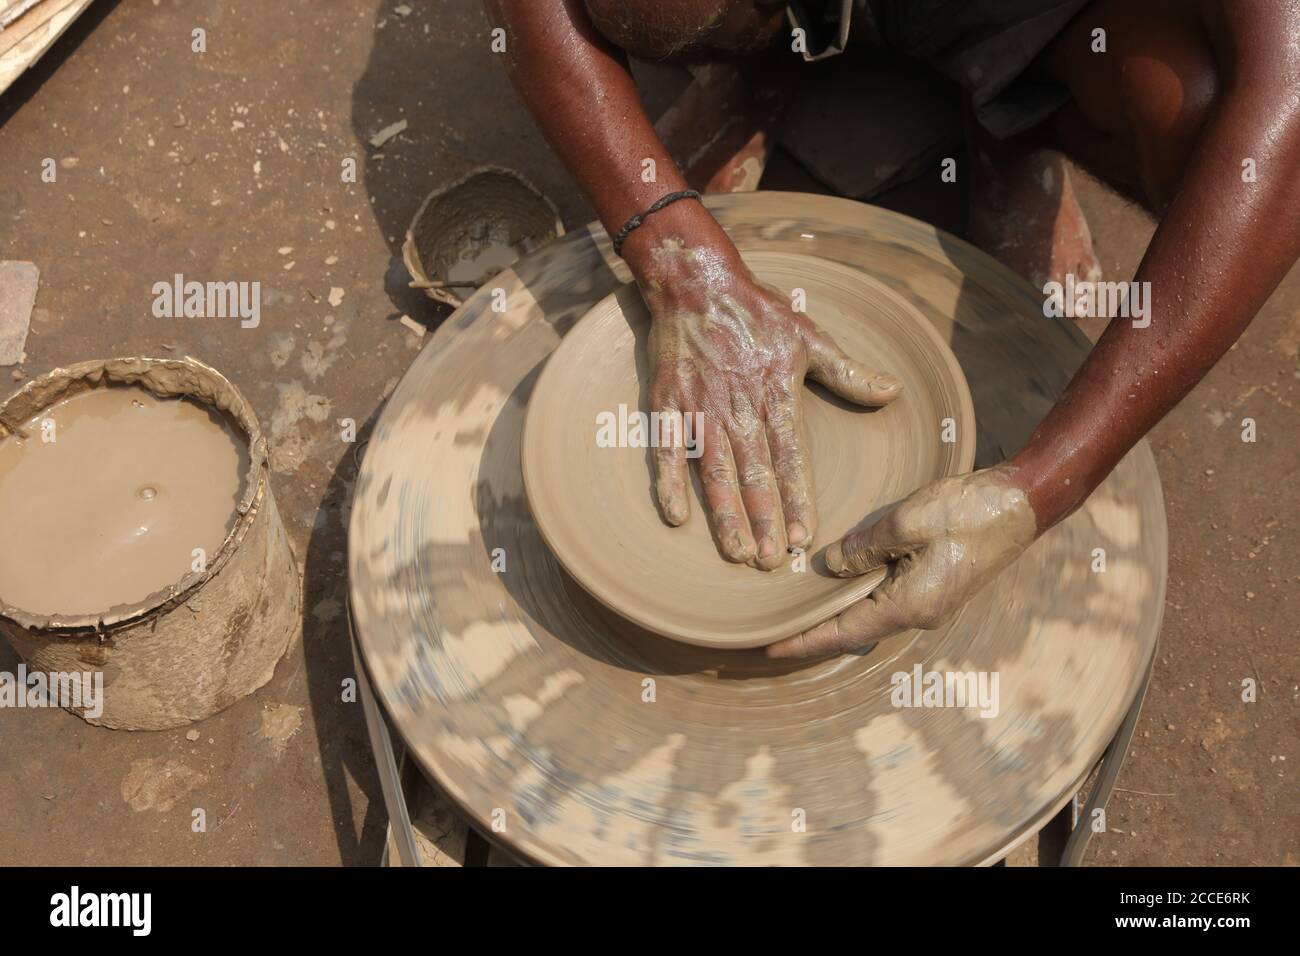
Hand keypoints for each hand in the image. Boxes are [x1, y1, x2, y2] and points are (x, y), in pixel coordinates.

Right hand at [639, 239, 902, 568]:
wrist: (697, 283)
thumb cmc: (758, 312)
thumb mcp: (810, 337)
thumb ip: (848, 373)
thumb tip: (892, 392)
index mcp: (775, 396)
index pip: (790, 459)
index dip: (796, 499)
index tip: (802, 537)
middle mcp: (738, 409)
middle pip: (752, 475)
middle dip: (761, 521)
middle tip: (767, 562)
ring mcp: (700, 409)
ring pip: (713, 472)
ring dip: (724, 516)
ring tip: (734, 553)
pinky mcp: (668, 405)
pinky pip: (667, 452)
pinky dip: (669, 484)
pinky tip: (676, 519)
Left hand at [766, 466, 1039, 656]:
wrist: (1021, 504)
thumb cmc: (968, 511)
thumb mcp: (906, 522)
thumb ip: (863, 547)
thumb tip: (831, 566)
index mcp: (909, 606)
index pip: (843, 633)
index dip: (803, 641)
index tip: (768, 649)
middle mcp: (918, 613)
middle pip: (854, 628)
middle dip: (814, 629)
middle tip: (772, 627)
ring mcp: (930, 601)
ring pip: (870, 610)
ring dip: (836, 608)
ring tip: (797, 604)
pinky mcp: (936, 584)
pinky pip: (887, 594)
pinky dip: (858, 591)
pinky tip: (838, 578)